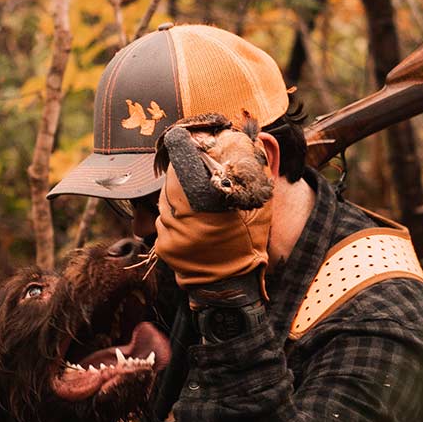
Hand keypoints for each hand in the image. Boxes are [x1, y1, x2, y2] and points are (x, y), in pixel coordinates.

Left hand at [152, 122, 273, 292]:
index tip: (192, 149)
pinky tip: (190, 224)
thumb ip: (258, 169)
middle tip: (194, 175)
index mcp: (210, 206)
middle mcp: (185, 219)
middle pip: (171, 183)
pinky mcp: (162, 247)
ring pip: (165, 202)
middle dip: (181, 176)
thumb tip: (256, 136)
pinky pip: (163, 222)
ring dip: (176, 197)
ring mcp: (170, 234)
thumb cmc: (248, 243)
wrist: (231, 285)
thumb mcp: (260, 206)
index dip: (186, 154)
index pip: (185, 167)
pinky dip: (173, 218)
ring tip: (195, 203)